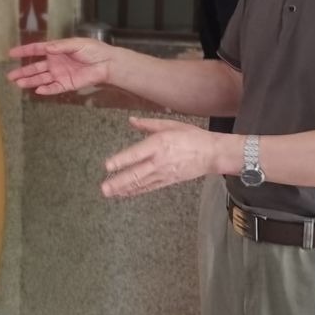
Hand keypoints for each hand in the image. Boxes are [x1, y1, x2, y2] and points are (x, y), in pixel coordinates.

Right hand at [6, 39, 116, 96]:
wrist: (106, 63)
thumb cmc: (93, 50)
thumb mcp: (76, 44)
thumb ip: (60, 46)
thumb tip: (47, 47)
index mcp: (56, 50)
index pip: (37, 50)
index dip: (24, 51)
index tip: (11, 53)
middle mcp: (56, 62)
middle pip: (35, 68)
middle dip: (23, 72)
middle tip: (10, 76)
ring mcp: (60, 74)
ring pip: (41, 79)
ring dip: (30, 81)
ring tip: (18, 84)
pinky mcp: (67, 84)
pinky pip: (54, 88)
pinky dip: (46, 90)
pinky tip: (37, 90)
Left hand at [102, 118, 218, 198]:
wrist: (211, 154)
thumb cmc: (191, 136)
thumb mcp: (170, 125)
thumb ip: (148, 124)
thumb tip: (131, 120)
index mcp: (160, 144)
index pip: (137, 154)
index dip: (121, 160)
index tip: (107, 165)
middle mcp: (159, 161)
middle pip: (136, 174)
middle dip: (118, 182)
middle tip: (103, 188)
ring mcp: (163, 174)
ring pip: (140, 183)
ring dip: (123, 189)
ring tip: (109, 193)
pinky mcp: (167, 181)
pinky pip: (148, 187)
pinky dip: (135, 191)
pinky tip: (124, 193)